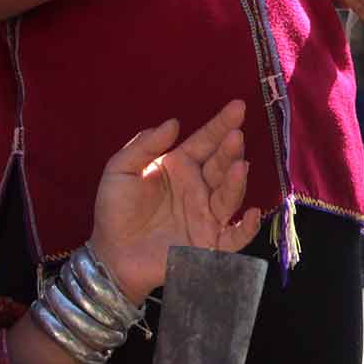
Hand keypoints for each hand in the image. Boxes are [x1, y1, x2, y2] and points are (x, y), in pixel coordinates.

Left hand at [89, 100, 259, 303]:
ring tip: (238, 167)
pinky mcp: (209, 244)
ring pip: (229, 196)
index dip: (221, 124)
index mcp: (179, 166)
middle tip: (235, 136)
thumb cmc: (114, 211)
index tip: (238, 107)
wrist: (111, 255)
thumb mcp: (120, 170)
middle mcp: (198, 188)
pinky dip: (248, 228)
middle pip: (221, 165)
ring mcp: (206, 216)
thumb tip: (173, 123)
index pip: (205, 141)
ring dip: (237, 182)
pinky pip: (235, 237)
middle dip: (230, 150)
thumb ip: (144, 145)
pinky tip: (252, 214)